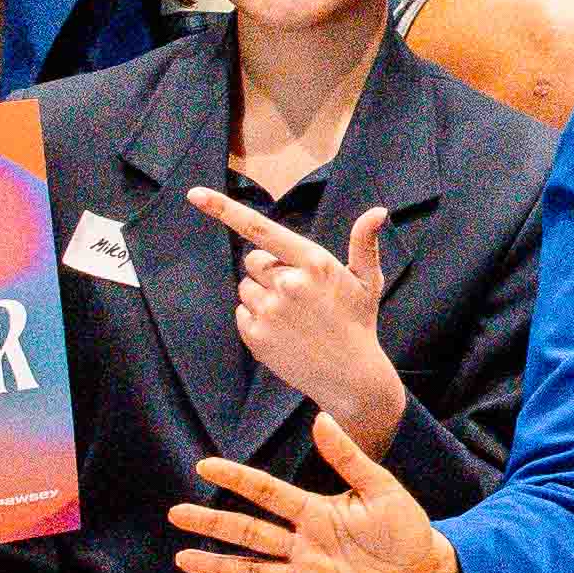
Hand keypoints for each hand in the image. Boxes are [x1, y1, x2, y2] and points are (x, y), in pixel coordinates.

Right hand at [182, 445, 455, 572]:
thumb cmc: (405, 528)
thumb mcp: (381, 488)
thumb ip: (349, 457)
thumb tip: (321, 418)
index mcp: (315, 513)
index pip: (268, 493)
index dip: (238, 480)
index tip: (205, 466)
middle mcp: (303, 545)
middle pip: (250, 532)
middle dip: (214, 523)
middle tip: (177, 513)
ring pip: (255, 572)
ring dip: (219, 567)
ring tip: (183, 558)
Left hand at [193, 182, 412, 462]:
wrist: (351, 377)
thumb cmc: (358, 322)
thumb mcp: (367, 281)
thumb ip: (364, 243)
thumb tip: (379, 210)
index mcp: (314, 262)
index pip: (261, 229)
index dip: (224, 210)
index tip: (195, 195)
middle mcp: (288, 283)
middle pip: (253, 260)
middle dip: (269, 270)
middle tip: (298, 293)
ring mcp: (269, 310)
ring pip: (246, 287)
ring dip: (263, 296)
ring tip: (293, 316)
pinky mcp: (256, 335)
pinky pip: (242, 312)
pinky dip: (256, 318)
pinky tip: (283, 331)